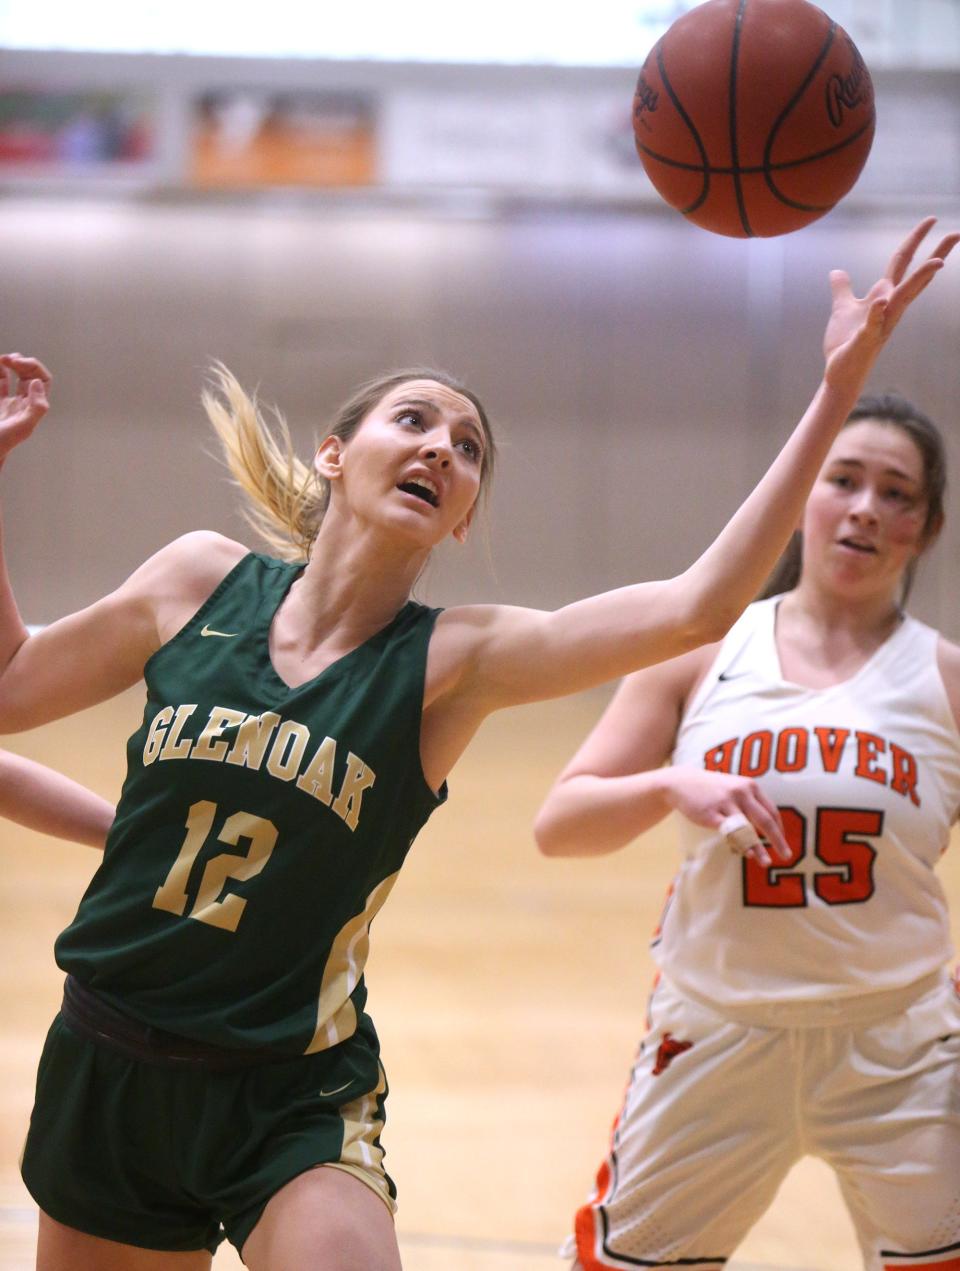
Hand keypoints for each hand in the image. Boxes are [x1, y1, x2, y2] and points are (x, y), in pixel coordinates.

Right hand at [0, 353, 50, 465]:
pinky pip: (1, 384)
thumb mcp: (23, 427)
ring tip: (3, 359)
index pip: (43, 381)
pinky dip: (0, 373)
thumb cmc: (3, 442)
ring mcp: (9, 404)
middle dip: (22, 363)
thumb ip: (36, 407)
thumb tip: (37, 383)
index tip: (18, 363)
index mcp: (32, 407)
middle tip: (8, 358)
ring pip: (14, 378)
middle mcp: (23, 404)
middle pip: (29, 377)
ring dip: (10, 365)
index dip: (34, 368)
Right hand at [663, 766, 787, 865]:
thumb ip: (751, 803)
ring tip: (767, 862)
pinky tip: (748, 853)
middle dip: (777, 840)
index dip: (780, 829)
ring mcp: (725, 803)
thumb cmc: (713, 789)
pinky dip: (740, 844)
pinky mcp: (711, 814)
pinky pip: (730, 832)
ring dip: (759, 847)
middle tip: (787, 855)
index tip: (784, 843)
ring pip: (748, 829)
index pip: (771, 811)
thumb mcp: (734, 788)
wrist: (682, 782)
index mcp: (750, 786)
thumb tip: (769, 827)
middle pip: (765, 820)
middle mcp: (741, 792)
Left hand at [823, 218, 958, 391]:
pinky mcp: (866, 339)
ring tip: (938, 262)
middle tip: (957, 233)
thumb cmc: (846, 342)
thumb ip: (842, 289)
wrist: (840, 371)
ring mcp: (881, 323)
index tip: (932, 219)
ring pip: (903, 298)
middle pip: (916, 276)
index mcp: (885, 296)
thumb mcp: (842, 308)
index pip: (903, 262)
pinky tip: (880, 301)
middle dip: (936, 254)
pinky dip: (877, 312)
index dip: (916, 240)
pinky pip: (874, 323)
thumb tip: (837, 271)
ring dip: (919, 280)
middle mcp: (890, 307)